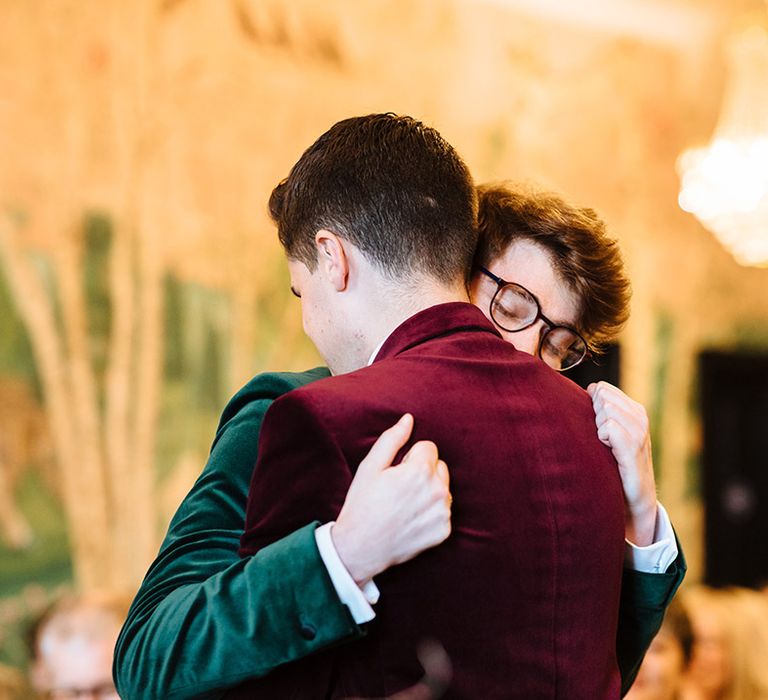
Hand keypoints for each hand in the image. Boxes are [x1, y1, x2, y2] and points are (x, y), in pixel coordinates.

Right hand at [332, 414, 450, 584]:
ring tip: (404, 505)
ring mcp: (443, 513)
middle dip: (423, 472)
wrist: (360, 547)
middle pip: (439, 467)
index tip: (396, 472)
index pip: (428, 447)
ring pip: (443, 488)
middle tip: (400, 488)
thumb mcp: (370, 466)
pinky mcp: (444, 531)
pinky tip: (411, 520)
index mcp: (420, 471)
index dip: (410, 457)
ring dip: (429, 491)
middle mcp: (437, 491)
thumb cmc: (362, 504)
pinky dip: (431, 513)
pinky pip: (443, 511)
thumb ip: (392, 439)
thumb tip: (408, 419)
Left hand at [587, 382, 656, 545]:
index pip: (602, 388)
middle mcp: (640, 417)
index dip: (592, 404)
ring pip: (604, 409)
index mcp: (635, 410)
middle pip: (601, 396)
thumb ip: (602, 411)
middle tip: (602, 438)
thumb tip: (587, 390)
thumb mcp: (612, 432)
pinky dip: (601, 438)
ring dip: (598, 428)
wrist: (634, 497)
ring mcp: (639, 430)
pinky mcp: (633, 445)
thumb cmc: (615, 463)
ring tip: (606, 445)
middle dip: (594, 415)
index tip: (597, 426)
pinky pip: (608, 427)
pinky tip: (609, 451)